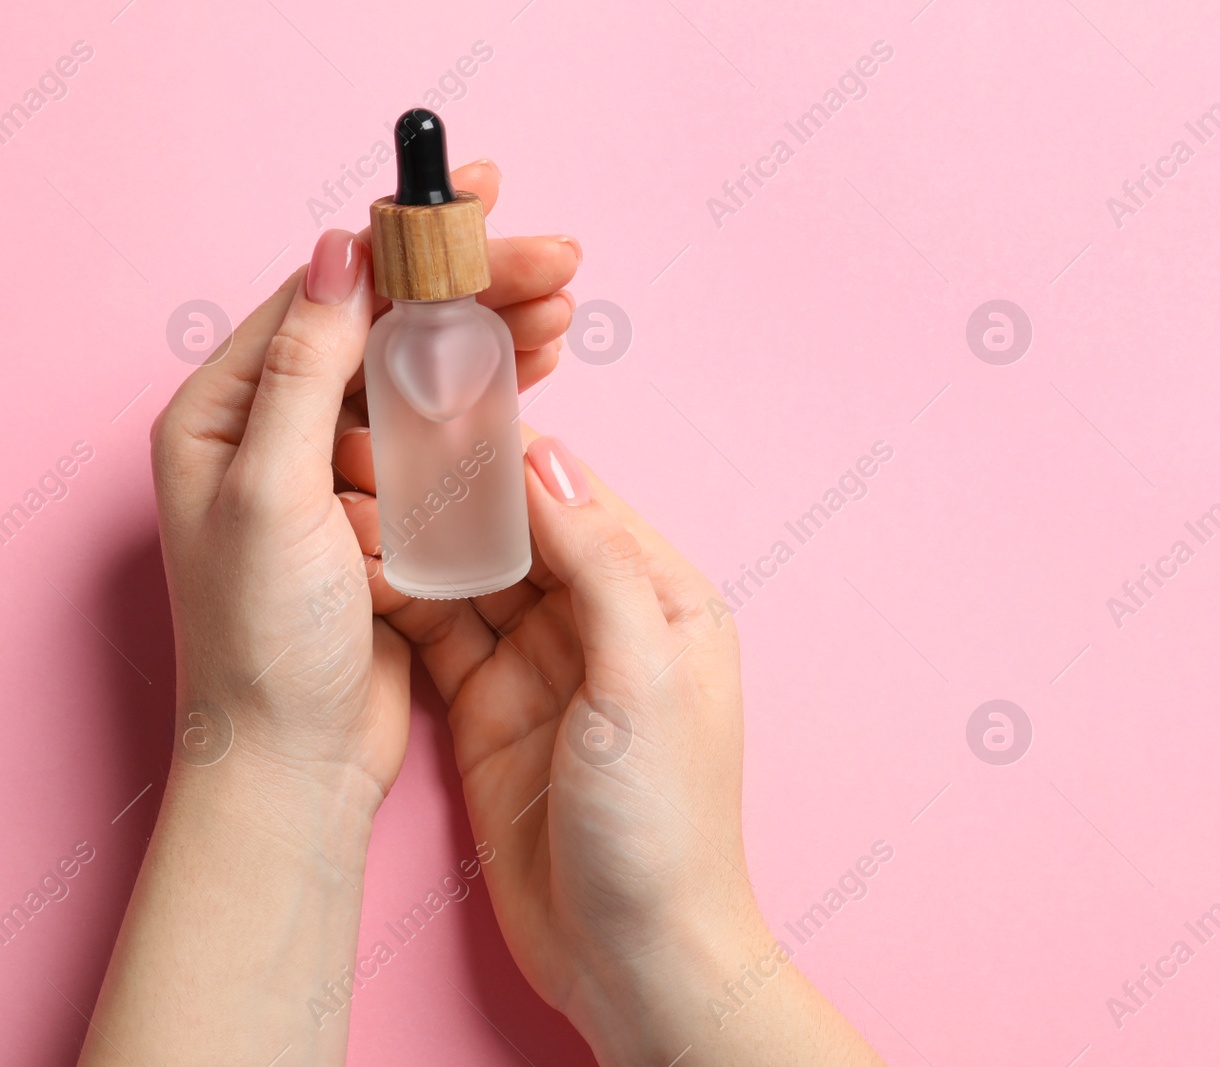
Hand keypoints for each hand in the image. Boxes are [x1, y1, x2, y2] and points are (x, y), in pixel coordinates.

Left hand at [151, 160, 575, 799]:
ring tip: (563, 310)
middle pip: (387, 327)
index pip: (327, 295)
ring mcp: (333, 471)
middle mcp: (273, 430)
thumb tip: (336, 253)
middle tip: (558, 260)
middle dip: (473, 287)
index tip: (481, 202)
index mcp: (223, 412)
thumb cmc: (264, 641)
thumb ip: (305, 371)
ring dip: (492, 336)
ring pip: (422, 375)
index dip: (409, 243)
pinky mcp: (383, 512)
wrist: (292, 761)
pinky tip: (537, 371)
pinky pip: (442, 433)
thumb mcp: (274, 495)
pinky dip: (490, 399)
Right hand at [333, 419, 766, 1051]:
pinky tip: (355, 567)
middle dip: (448, 492)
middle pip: (515, 531)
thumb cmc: (664, 822)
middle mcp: (602, 621)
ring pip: (470, 577)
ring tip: (346, 492)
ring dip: (416, 541)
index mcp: (662, 597)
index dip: (508, 456)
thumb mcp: (642, 676)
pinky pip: (442, 636)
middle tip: (368, 444)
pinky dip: (402, 603)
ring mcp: (541, 666)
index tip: (437, 409)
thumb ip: (599, 564)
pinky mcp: (491, 711)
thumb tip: (546, 458)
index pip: (578, 499)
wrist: (632, 952)